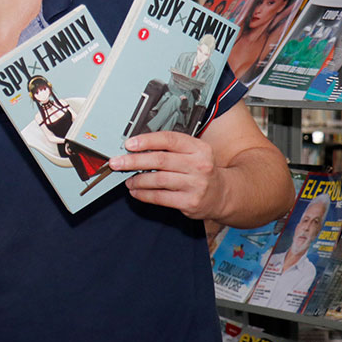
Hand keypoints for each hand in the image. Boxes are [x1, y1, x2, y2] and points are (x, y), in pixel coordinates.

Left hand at [108, 131, 223, 220]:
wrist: (223, 195)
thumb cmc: (201, 171)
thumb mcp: (194, 154)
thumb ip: (171, 148)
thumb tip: (137, 146)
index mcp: (199, 148)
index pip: (170, 139)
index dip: (147, 140)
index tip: (129, 144)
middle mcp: (200, 165)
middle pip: (160, 160)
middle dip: (134, 161)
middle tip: (118, 162)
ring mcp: (196, 185)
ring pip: (159, 180)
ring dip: (138, 180)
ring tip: (128, 180)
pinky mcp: (191, 202)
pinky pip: (161, 197)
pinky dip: (144, 194)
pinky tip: (136, 191)